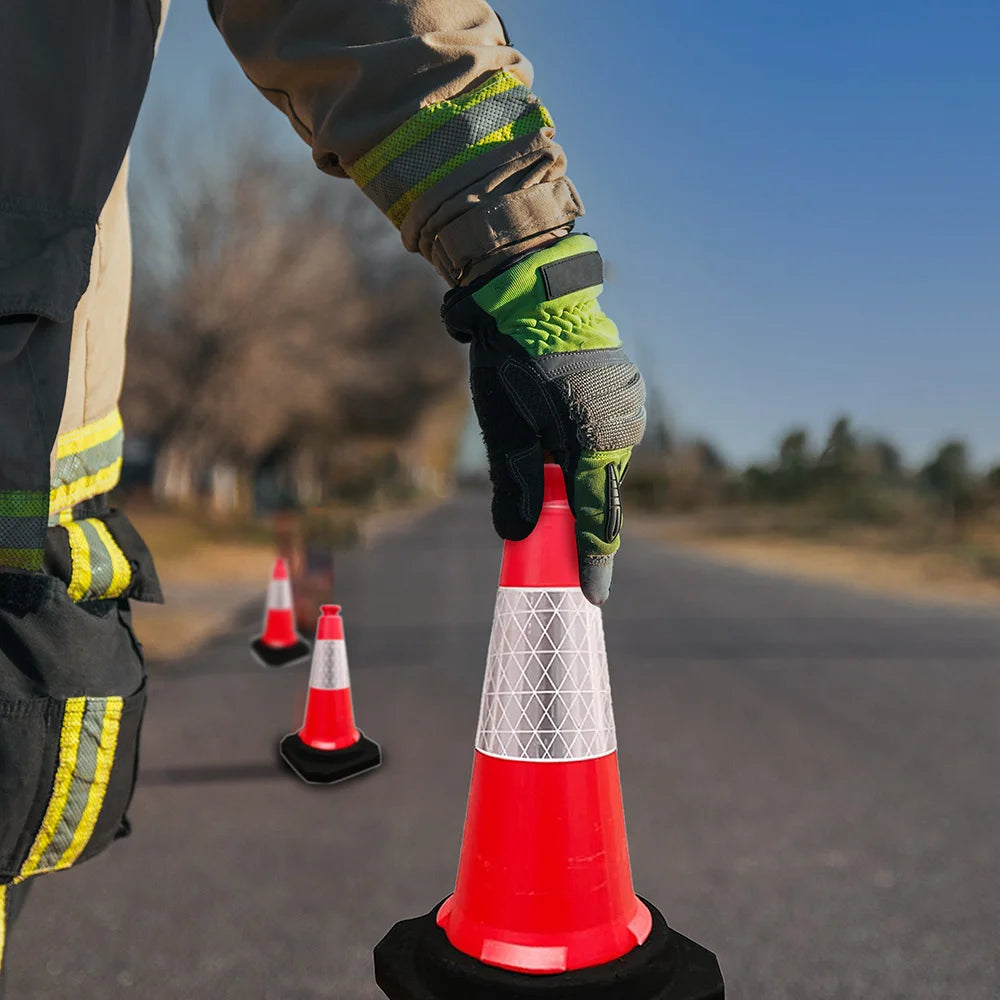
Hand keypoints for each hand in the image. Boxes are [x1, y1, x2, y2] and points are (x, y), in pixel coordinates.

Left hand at [443, 234, 645, 604]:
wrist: (530, 293)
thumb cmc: (511, 361)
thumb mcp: (504, 427)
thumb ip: (514, 484)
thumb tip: (517, 534)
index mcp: (594, 442)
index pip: (595, 518)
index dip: (594, 562)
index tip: (594, 598)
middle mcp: (621, 427)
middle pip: (599, 492)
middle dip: (577, 516)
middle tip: (552, 537)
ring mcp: (627, 406)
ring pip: (602, 462)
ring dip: (578, 475)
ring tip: (543, 459)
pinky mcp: (623, 389)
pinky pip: (606, 434)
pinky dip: (583, 446)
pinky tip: (556, 429)